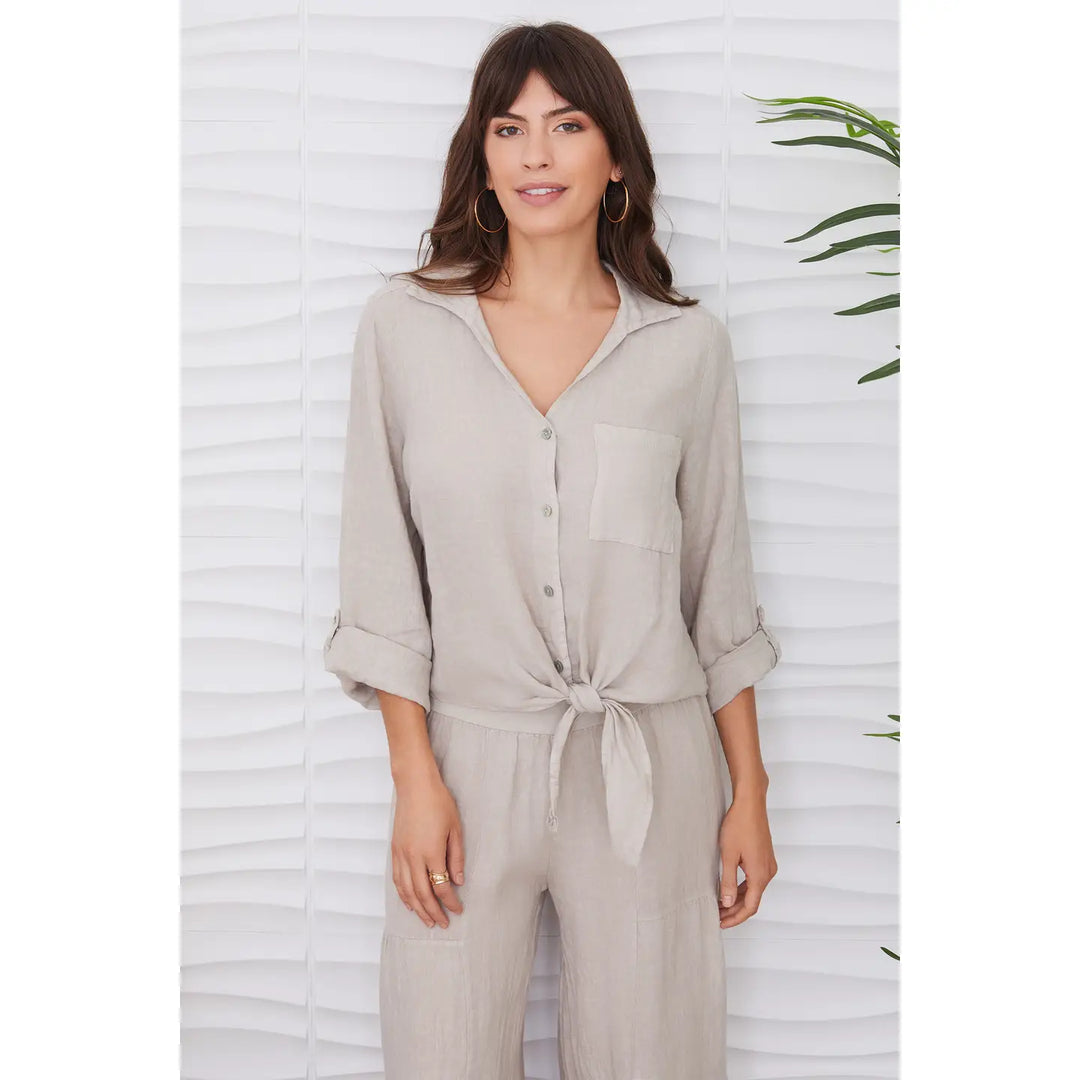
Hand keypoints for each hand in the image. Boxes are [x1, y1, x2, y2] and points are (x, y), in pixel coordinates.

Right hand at [389, 766, 466, 929]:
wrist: (415, 785)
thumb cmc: (439, 803)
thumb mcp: (455, 829)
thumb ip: (456, 857)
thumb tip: (458, 881)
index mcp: (431, 852)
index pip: (441, 886)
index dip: (450, 902)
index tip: (458, 910)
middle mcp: (413, 857)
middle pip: (422, 894)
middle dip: (433, 912)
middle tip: (443, 924)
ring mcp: (401, 854)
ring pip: (407, 891)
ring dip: (417, 908)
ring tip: (427, 920)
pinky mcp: (394, 850)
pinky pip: (397, 879)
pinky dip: (403, 895)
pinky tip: (409, 902)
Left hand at [716, 791, 777, 928]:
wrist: (750, 804)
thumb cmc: (739, 825)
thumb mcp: (728, 856)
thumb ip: (727, 881)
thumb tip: (726, 903)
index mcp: (760, 875)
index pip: (750, 907)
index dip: (735, 918)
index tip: (722, 923)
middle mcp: (768, 872)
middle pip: (752, 900)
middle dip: (735, 910)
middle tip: (717, 915)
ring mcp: (768, 864)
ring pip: (753, 890)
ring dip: (738, 898)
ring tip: (720, 904)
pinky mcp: (765, 857)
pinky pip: (755, 879)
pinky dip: (742, 887)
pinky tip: (729, 888)